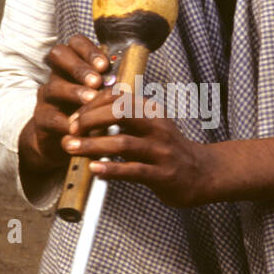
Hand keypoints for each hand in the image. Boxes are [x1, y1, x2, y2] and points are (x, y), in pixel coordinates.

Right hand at [18, 34, 110, 174]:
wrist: (68, 143)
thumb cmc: (92, 115)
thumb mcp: (103, 97)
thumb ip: (112, 86)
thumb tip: (133, 77)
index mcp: (74, 64)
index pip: (75, 43)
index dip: (88, 50)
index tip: (104, 65)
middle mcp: (57, 75)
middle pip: (58, 55)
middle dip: (79, 67)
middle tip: (97, 81)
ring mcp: (47, 97)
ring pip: (54, 87)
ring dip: (74, 92)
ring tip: (91, 99)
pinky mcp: (42, 120)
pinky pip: (50, 118)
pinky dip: (66, 122)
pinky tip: (79, 127)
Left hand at [62, 83, 208, 208]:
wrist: (204, 173)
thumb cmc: (169, 150)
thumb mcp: (152, 126)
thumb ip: (126, 119)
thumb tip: (89, 115)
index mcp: (152, 112)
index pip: (118, 98)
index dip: (92, 105)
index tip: (74, 118)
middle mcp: (157, 127)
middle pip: (119, 113)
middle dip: (89, 120)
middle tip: (70, 131)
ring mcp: (161, 151)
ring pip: (123, 143)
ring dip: (93, 146)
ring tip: (72, 148)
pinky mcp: (163, 175)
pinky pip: (133, 171)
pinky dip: (111, 169)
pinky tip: (94, 170)